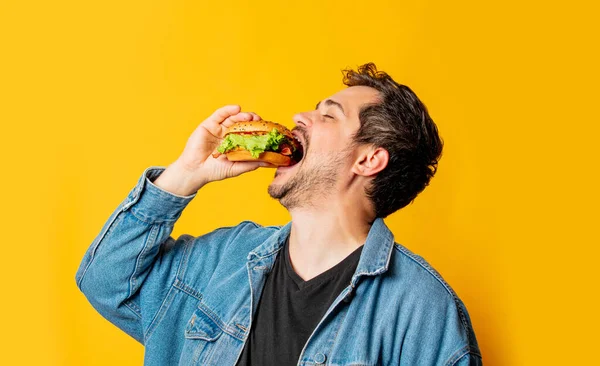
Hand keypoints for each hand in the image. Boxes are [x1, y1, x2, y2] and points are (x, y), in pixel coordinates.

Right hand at [153, 105, 269, 195]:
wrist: (195, 171)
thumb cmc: (215, 171)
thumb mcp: (237, 168)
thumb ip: (252, 163)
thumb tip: (271, 162)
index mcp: (236, 144)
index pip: (250, 134)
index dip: (259, 131)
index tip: (269, 131)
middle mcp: (229, 134)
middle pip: (243, 124)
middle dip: (253, 122)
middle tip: (260, 121)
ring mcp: (219, 128)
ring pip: (233, 118)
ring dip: (243, 116)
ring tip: (250, 117)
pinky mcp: (209, 124)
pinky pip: (220, 114)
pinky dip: (228, 110)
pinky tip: (236, 108)